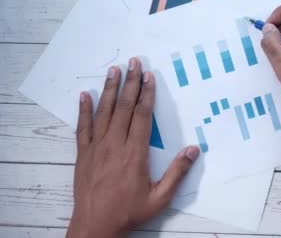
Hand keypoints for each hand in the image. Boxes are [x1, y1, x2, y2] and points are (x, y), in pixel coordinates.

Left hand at [67, 58, 199, 237]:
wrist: (95, 226)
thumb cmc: (129, 212)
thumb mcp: (160, 197)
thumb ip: (178, 173)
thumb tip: (194, 150)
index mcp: (135, 153)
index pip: (143, 115)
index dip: (147, 94)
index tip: (150, 76)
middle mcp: (115, 145)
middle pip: (125, 107)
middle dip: (131, 83)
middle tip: (134, 62)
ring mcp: (97, 148)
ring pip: (104, 112)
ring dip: (110, 89)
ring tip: (114, 70)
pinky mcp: (83, 154)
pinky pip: (83, 127)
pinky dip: (84, 109)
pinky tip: (86, 95)